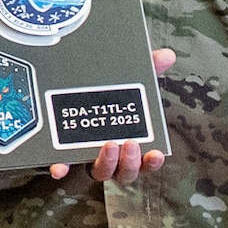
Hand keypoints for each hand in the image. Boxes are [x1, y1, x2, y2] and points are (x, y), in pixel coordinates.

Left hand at [49, 48, 174, 181]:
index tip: (156, 153)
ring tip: (109, 146)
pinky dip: (61, 169)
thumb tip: (167, 55)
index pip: (144, 162)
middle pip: (123, 173)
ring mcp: (86, 158)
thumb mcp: (128, 79)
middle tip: (130, 144)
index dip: (151, 162)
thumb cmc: (107, 93)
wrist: (68, 90)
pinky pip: (62, 167)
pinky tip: (60, 167)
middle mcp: (110, 157)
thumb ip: (148, 68)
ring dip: (106, 164)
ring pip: (99, 172)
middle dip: (130, 162)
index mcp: (128, 143)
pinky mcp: (64, 156)